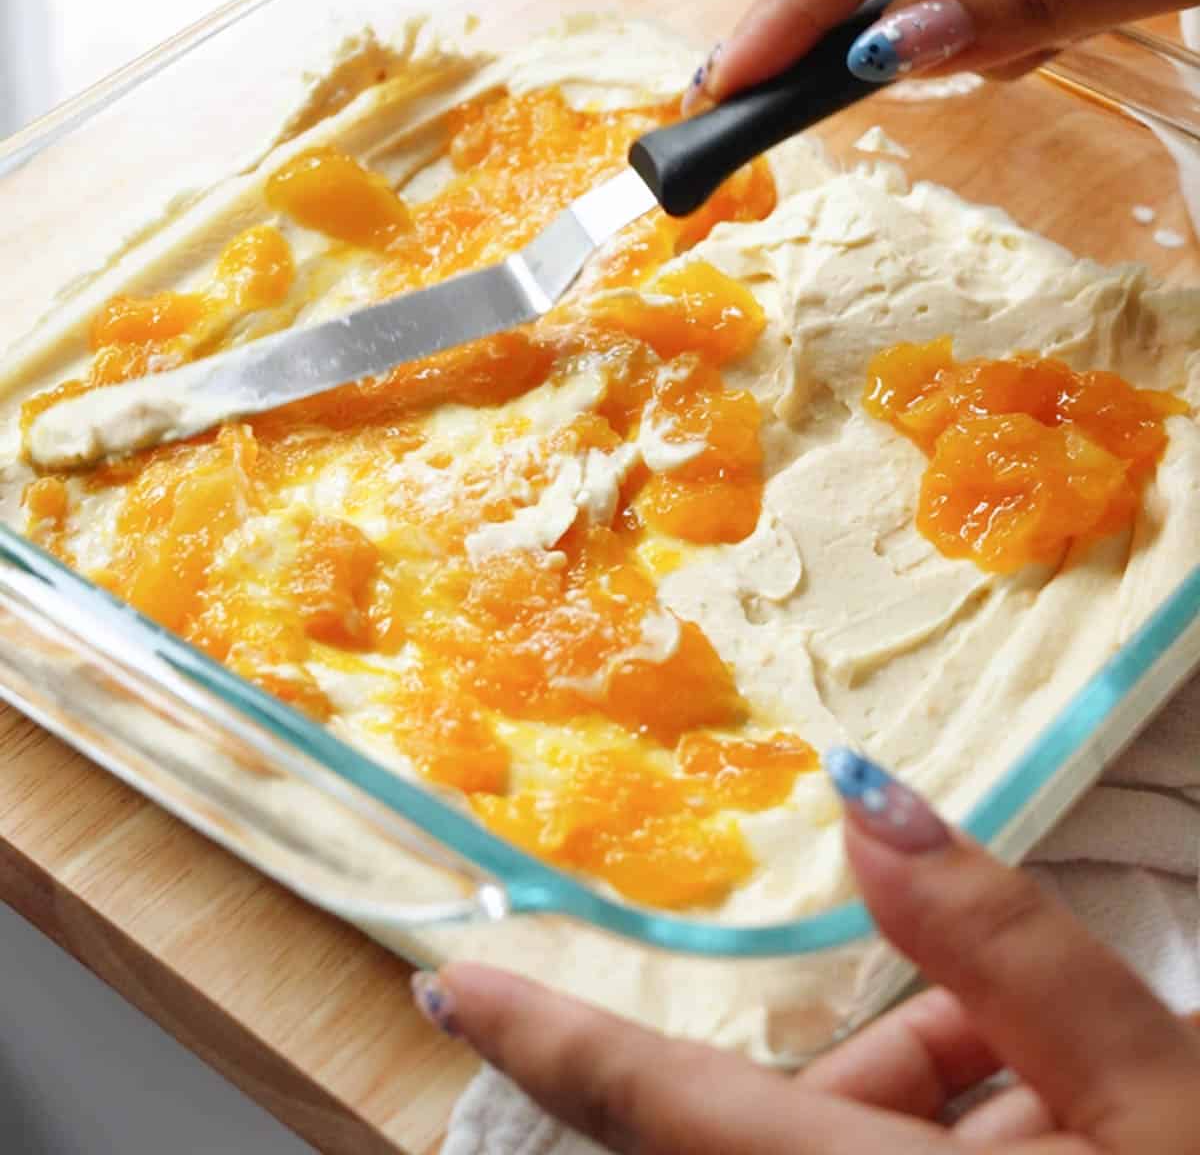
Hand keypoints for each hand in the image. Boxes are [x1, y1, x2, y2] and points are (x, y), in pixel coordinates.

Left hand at [412, 749, 1199, 1152]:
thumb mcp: (1147, 1084)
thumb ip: (994, 941)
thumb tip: (863, 791)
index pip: (658, 1111)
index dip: (544, 1038)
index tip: (450, 982)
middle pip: (781, 1126)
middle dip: (884, 1052)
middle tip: (1017, 1034)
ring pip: (847, 1150)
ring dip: (936, 1089)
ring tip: (1071, 1080)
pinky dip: (959, 1131)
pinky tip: (1060, 1111)